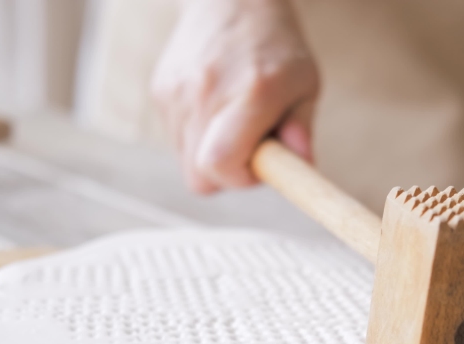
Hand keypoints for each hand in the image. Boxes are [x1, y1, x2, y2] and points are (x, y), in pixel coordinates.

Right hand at [152, 0, 318, 193]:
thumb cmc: (275, 44)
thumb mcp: (304, 81)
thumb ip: (301, 127)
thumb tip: (302, 163)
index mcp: (250, 92)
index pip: (221, 162)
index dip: (240, 179)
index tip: (259, 167)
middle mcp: (206, 93)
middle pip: (199, 176)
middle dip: (226, 175)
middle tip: (249, 150)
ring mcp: (177, 93)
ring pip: (185, 161)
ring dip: (210, 155)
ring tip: (232, 120)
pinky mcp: (160, 91)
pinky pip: (176, 138)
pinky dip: (196, 135)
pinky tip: (214, 106)